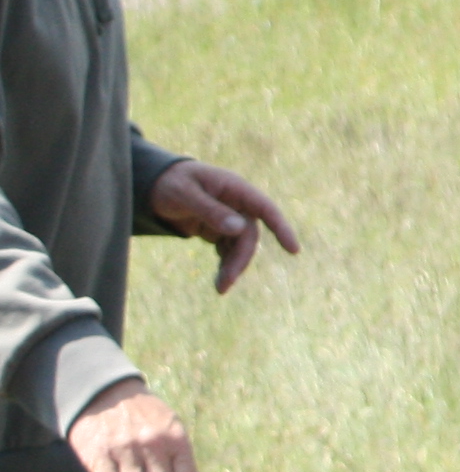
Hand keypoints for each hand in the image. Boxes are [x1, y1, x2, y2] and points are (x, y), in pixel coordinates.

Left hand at [148, 158, 300, 294]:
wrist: (154, 184)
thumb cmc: (170, 182)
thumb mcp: (184, 194)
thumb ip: (210, 210)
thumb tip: (239, 229)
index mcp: (235, 189)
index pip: (265, 209)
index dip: (281, 228)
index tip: (293, 250)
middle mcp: (237, 205)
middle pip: (249, 235)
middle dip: (240, 260)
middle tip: (225, 285)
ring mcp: (229, 217)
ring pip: (240, 246)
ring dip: (233, 266)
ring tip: (220, 289)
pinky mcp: (218, 229)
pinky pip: (227, 249)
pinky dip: (225, 263)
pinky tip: (219, 279)